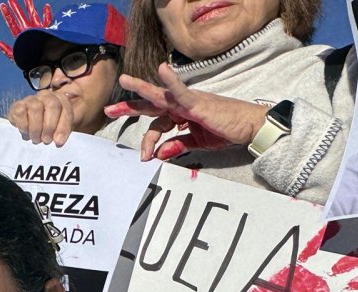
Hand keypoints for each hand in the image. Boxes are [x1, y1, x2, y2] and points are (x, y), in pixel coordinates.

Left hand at [0, 0, 53, 59]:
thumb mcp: (15, 56)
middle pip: (20, 16)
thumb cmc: (28, 61)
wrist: (42, 65)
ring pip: (33, 14)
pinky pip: (47, 21)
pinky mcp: (46, 31)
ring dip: (29, 5)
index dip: (7, 14)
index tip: (2, 5)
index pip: (11, 22)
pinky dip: (47, 14)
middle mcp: (27, 30)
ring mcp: (37, 29)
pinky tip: (46, 6)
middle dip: (15, 7)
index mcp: (20, 35)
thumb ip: (5, 49)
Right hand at [7, 88, 75, 145]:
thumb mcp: (58, 130)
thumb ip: (61, 133)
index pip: (66, 109)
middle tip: (46, 140)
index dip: (63, 126)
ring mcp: (31, 99)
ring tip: (36, 138)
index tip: (58, 141)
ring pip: (36, 108)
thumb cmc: (45, 129)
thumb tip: (58, 141)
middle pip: (52, 105)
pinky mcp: (17, 105)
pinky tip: (25, 132)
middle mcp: (46, 96)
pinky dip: (24, 125)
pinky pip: (20, 112)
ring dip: (36, 128)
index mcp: (60, 100)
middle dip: (50, 126)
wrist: (27, 127)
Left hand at [107, 63, 269, 160]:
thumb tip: (159, 154)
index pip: (156, 122)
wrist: (248, 127)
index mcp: (180, 114)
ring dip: (142, 90)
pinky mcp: (198, 102)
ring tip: (126, 81)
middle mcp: (181, 105)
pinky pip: (182, 91)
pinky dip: (172, 82)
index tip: (143, 156)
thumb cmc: (225, 130)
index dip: (147, 138)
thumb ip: (178, 146)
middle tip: (109, 110)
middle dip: (130, 107)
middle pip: (151, 104)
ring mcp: (188, 101)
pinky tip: (162, 70)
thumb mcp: (197, 143)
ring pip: (161, 95)